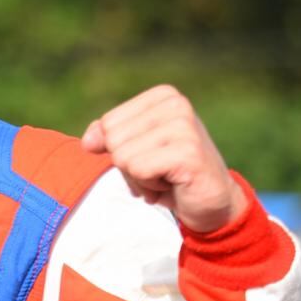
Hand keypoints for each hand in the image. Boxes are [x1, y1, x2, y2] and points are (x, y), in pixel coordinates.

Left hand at [80, 85, 247, 233]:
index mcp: (164, 96)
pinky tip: (173, 185)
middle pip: (113, 139)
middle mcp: (177, 104)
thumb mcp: (135, 149)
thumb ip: (107, 136)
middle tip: (159, 171)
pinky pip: (138, 170)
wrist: (212, 204)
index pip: (108, 123)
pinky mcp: (188, 152)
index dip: (121, 149)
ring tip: (167, 178)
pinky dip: (148, 186)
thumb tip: (88, 141)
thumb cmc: (170, 174)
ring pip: (122, 156)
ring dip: (139, 179)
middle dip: (128, 166)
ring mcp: (184, 126)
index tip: (152, 156)